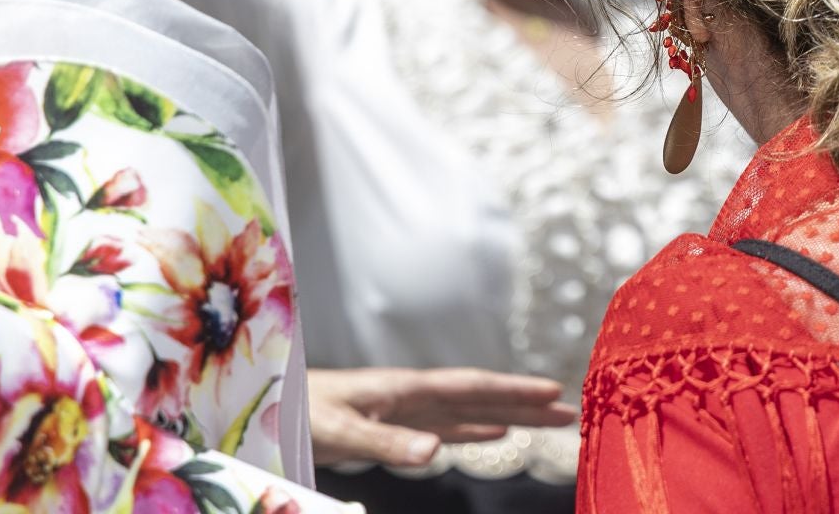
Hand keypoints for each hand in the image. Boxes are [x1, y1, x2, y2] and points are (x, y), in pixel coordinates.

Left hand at [309, 366, 576, 468]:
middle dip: (524, 401)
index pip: (469, 388)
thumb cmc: (297, 411)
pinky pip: (448, 425)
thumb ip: (384, 440)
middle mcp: (413, 394)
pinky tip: (494, 432)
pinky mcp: (396, 424)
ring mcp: (407, 408)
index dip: (511, 389)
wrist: (270, 405)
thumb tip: (434, 451)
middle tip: (568, 408)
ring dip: (509, 413)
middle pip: (480, 396)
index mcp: (405, 388)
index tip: (552, 391)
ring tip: (546, 418)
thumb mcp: (338, 429)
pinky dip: (475, 428)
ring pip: (470, 410)